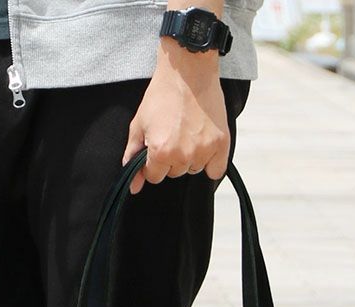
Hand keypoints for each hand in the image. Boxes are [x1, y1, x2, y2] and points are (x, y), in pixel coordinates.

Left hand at [121, 38, 229, 193]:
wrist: (188, 70)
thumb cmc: (162, 95)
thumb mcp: (139, 124)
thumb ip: (133, 157)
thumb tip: (134, 187)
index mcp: (160, 153)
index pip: (154, 176)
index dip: (153, 162)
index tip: (158, 145)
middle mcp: (183, 155)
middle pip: (174, 173)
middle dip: (171, 159)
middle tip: (174, 133)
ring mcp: (204, 150)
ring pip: (193, 169)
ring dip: (190, 158)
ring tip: (189, 132)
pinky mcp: (221, 143)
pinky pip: (216, 170)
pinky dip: (211, 163)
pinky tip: (204, 146)